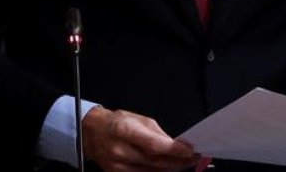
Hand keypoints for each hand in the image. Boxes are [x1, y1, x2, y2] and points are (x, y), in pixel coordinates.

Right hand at [82, 106, 199, 171]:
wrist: (92, 133)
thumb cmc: (117, 123)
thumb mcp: (139, 119)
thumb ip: (158, 134)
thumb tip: (176, 145)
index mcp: (125, 131)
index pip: (153, 145)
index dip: (173, 150)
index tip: (189, 150)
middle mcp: (120, 151)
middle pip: (155, 162)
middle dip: (177, 161)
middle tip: (193, 158)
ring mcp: (117, 166)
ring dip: (170, 169)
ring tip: (183, 163)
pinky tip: (167, 168)